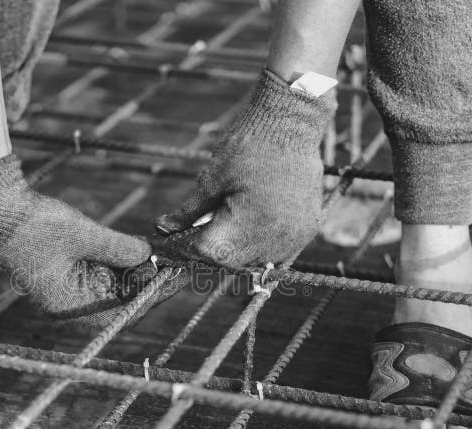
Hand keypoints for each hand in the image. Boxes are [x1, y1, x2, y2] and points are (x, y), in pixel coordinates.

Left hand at [154, 69, 334, 269]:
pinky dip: (260, 247)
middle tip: (198, 233)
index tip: (175, 241)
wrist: (290, 124)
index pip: (209, 253)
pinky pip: (279, 252)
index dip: (187, 248)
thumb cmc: (247, 147)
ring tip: (225, 228)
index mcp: (248, 224)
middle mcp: (275, 237)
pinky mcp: (308, 229)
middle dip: (211, 252)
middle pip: (231, 262)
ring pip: (255, 262)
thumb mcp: (211, 179)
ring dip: (236, 252)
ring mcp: (295, 236)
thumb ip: (188, 211)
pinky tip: (249, 229)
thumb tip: (162, 228)